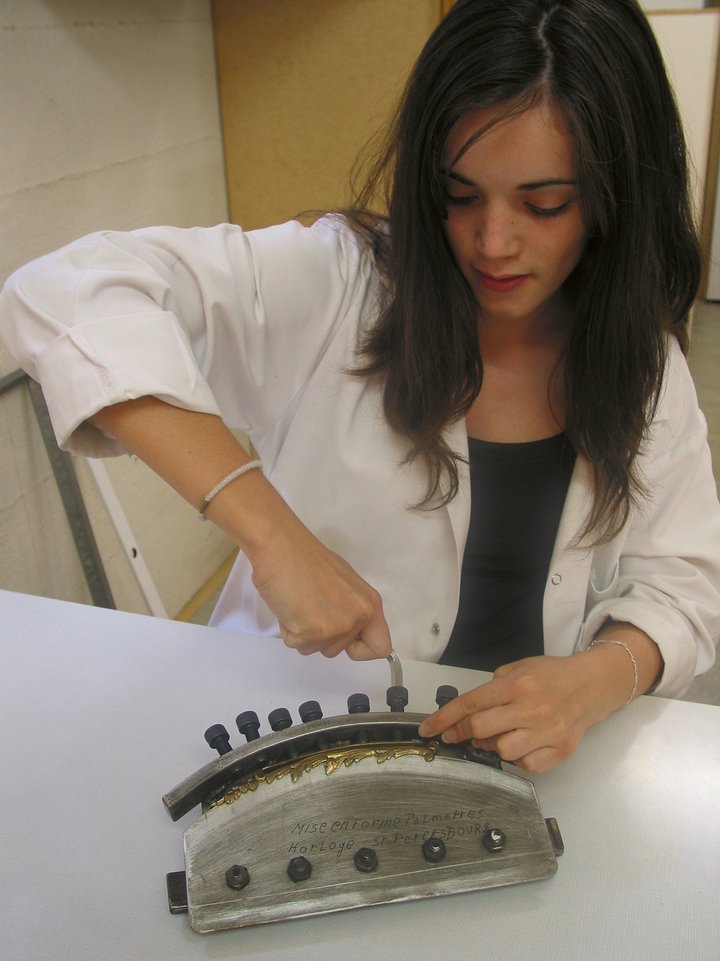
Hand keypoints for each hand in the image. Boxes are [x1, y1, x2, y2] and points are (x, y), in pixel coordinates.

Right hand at [250, 523, 391, 660]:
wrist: (280, 547)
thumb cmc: (306, 559)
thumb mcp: (343, 584)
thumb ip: (351, 608)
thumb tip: (347, 627)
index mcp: (370, 603)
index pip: (380, 648)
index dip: (360, 649)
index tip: (344, 640)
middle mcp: (359, 616)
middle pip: (340, 650)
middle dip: (321, 635)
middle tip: (309, 606)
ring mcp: (338, 626)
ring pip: (316, 649)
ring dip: (303, 632)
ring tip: (298, 603)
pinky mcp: (313, 632)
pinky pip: (296, 644)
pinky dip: (288, 630)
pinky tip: (288, 605)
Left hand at [417, 652, 623, 772]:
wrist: (592, 685)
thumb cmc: (552, 675)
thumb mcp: (519, 668)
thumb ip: (494, 688)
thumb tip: (469, 713)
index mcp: (518, 685)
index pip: (471, 704)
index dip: (444, 718)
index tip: (429, 729)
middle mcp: (532, 709)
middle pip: (481, 729)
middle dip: (461, 733)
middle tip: (456, 734)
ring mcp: (547, 732)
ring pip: (502, 751)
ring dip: (493, 745)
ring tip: (499, 734)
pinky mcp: (560, 750)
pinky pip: (526, 765)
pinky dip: (518, 758)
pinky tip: (521, 744)